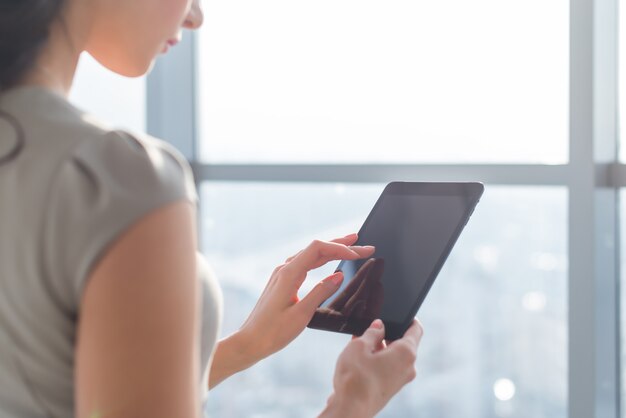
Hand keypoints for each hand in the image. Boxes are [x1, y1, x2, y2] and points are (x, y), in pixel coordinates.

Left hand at [237, 233, 374, 358]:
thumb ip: (321, 292)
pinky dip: (322, 259)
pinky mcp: (283, 281)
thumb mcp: (302, 314)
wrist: (250, 341)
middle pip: (316, 248)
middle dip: (341, 245)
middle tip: (364, 246)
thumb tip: (339, 275)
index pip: (318, 249)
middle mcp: (285, 269)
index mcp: (289, 273)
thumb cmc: (273, 331)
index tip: (358, 254)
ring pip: (312, 255)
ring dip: (333, 250)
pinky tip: (331, 260)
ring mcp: (283, 274)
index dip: (340, 248)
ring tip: (352, 247)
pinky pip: (306, 263)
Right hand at [320, 319, 422, 417]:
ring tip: (358, 345)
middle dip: (386, 334)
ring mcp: (401, 379)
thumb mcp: (359, 346)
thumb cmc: (355, 378)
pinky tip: (359, 359)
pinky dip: (378, 360)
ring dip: (379, 348)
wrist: (350, 409)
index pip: (416, 329)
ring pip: (394, 356)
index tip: (398, 313)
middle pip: (403, 343)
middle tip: (368, 329)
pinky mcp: (391, 388)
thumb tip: (379, 326)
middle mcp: (409, 367)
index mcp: (406, 352)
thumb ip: (372, 332)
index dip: (408, 318)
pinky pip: (388, 368)